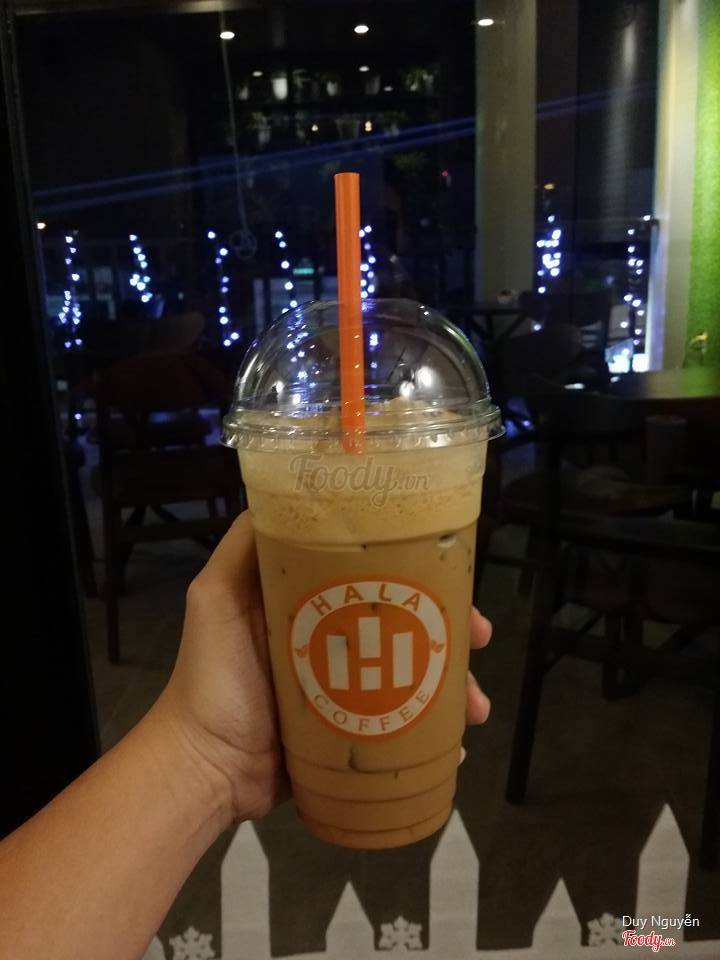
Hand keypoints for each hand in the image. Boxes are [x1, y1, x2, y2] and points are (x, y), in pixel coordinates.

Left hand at [155, 513, 492, 827]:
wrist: (204, 767)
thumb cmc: (212, 676)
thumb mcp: (216, 596)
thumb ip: (242, 546)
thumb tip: (281, 489)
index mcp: (313, 603)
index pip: (377, 575)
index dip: (418, 569)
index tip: (453, 575)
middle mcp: (336, 640)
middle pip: (407, 623)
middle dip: (450, 628)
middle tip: (479, 637)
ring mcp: (348, 690)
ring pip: (416, 676)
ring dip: (456, 684)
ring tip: (476, 705)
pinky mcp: (354, 733)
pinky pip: (405, 726)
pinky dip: (438, 730)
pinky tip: (459, 740)